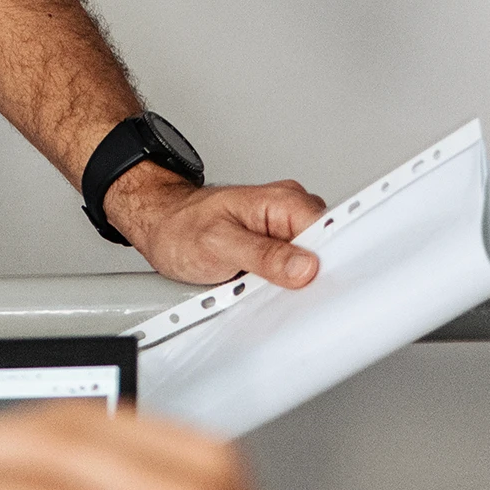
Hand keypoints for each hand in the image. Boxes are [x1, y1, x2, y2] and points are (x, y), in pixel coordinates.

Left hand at [102, 168, 325, 288]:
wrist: (159, 225)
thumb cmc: (180, 226)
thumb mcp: (220, 244)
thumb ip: (264, 255)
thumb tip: (304, 267)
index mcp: (283, 201)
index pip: (329, 230)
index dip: (331, 260)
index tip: (321, 284)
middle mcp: (287, 211)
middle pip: (324, 250)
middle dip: (310, 277)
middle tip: (278, 289)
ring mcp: (281, 229)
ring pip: (308, 265)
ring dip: (291, 284)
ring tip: (256, 285)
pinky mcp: (273, 247)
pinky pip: (290, 270)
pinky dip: (278, 285)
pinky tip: (257, 288)